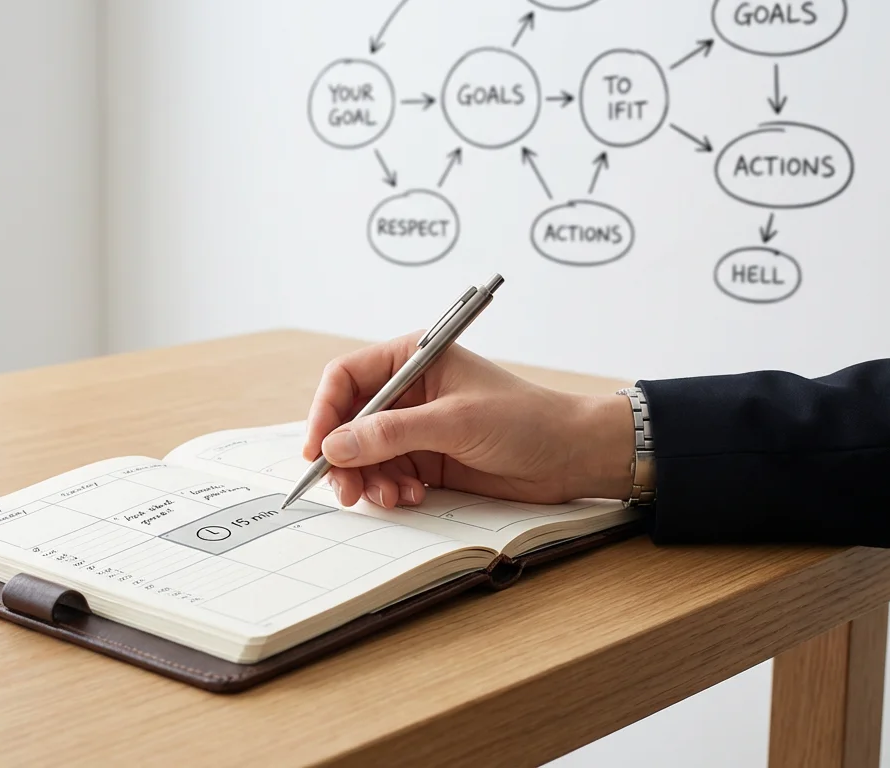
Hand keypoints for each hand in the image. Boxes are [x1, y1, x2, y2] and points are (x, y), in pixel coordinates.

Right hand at [301, 331, 635, 508]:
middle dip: (344, 457)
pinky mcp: (425, 459)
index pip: (346, 378)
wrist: (571, 456)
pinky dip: (390, 490)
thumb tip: (336, 445)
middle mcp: (408, 390)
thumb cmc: (526, 421)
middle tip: (346, 490)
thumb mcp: (455, 422)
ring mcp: (415, 427)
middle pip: (348, 421)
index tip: (317, 451)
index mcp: (413, 358)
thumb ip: (392, 433)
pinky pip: (387, 475)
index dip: (325, 413)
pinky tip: (413, 496)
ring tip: (392, 496)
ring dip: (369, 479)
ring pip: (364, 454)